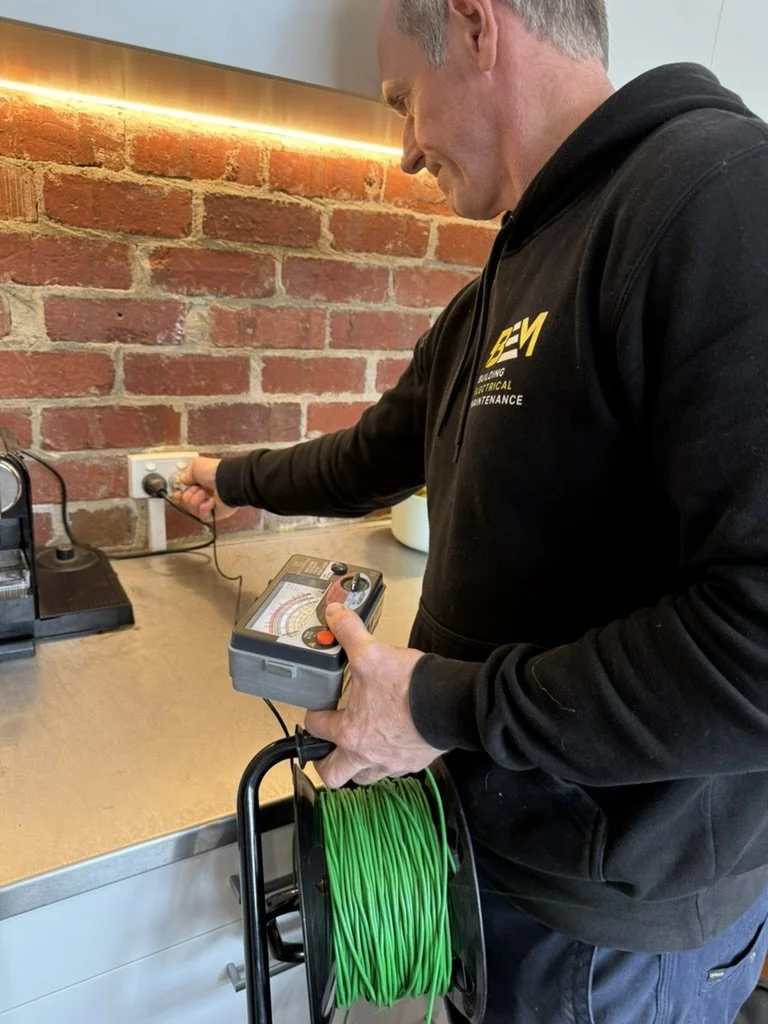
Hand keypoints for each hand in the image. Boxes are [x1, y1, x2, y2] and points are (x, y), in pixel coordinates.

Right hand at [173, 456, 236, 523]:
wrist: (227, 481)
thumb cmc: (215, 471)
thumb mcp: (195, 466)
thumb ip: (186, 474)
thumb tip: (183, 480)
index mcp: (202, 482)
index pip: (187, 492)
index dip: (180, 495)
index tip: (177, 494)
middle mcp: (207, 493)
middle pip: (187, 502)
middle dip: (189, 496)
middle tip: (197, 489)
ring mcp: (212, 504)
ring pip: (193, 510)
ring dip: (196, 501)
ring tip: (204, 494)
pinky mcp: (217, 514)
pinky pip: (203, 517)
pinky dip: (204, 509)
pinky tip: (210, 502)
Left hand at [304, 603, 445, 787]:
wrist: (451, 703)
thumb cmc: (409, 688)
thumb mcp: (371, 654)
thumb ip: (349, 632)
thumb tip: (334, 613)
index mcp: (350, 732)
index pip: (316, 729)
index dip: (313, 716)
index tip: (317, 710)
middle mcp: (367, 754)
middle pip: (333, 774)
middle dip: (324, 761)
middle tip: (325, 749)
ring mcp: (392, 762)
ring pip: (364, 777)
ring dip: (356, 766)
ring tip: (357, 749)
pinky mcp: (414, 762)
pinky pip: (394, 771)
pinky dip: (387, 761)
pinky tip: (390, 744)